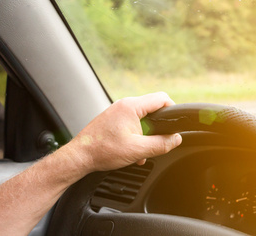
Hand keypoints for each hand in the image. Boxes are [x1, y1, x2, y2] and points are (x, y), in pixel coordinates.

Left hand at [56, 92, 181, 172]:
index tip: (175, 125)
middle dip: (157, 129)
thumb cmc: (102, 150)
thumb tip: (176, 139)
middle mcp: (124, 105)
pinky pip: (132, 124)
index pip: (162, 98)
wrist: (80, 156)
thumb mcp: (138, 150)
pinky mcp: (113, 120)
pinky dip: (136, 137)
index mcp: (131, 106)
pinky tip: (131, 152)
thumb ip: (161, 144)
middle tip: (155, 143)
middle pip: (153, 110)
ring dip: (146, 136)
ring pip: (142, 120)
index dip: (173, 110)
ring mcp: (117, 112)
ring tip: (139, 151)